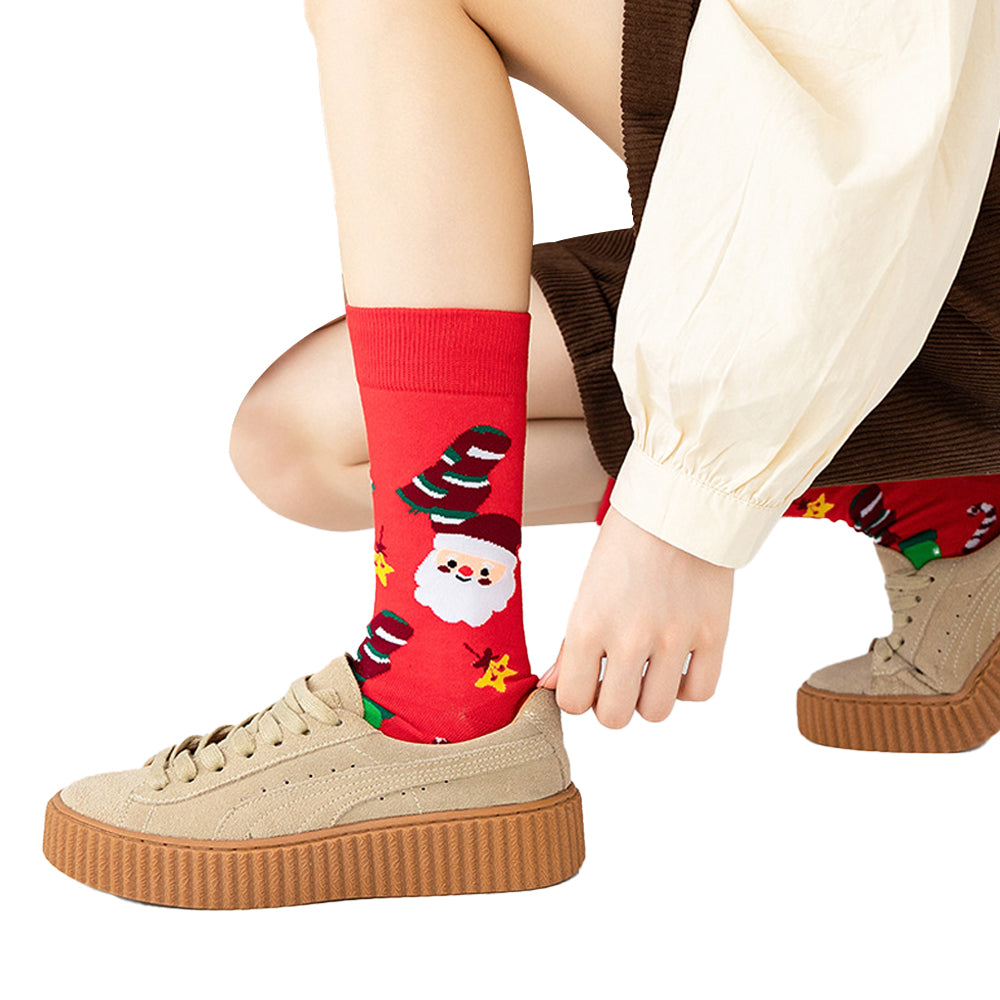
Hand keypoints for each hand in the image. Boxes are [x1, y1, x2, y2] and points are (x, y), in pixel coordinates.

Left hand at [536, 503, 733, 727]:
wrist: (679, 505)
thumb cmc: (625, 544)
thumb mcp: (586, 590)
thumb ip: (570, 644)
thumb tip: (553, 687)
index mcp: (587, 623)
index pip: (572, 700)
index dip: (577, 696)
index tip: (585, 681)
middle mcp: (630, 637)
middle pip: (614, 717)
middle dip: (611, 705)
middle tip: (616, 679)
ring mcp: (674, 638)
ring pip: (657, 712)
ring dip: (649, 698)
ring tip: (648, 669)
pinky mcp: (713, 634)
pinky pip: (699, 692)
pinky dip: (687, 687)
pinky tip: (677, 664)